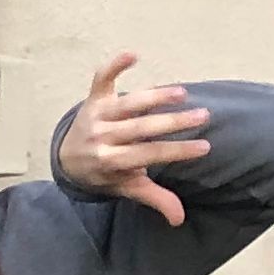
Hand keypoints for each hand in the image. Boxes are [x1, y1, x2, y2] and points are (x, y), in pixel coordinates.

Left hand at [55, 50, 212, 225]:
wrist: (69, 157)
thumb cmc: (106, 172)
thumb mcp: (127, 187)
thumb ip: (152, 198)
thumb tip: (179, 219)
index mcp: (109, 161)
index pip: (148, 155)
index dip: (176, 151)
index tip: (204, 147)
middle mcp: (101, 137)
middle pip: (140, 128)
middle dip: (172, 122)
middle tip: (204, 116)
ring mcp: (96, 115)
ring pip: (128, 104)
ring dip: (154, 96)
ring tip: (182, 93)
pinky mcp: (94, 98)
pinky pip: (102, 79)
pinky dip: (114, 66)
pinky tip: (133, 55)